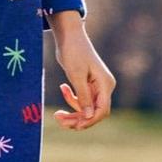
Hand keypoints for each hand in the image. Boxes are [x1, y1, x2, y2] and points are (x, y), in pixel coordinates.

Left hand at [50, 14, 115, 130]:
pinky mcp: (88, 85)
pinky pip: (82, 99)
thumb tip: (89, 116)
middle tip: (59, 120)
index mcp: (105, 84)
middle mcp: (104, 87)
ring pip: (87, 108)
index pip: (101, 110)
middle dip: (78, 119)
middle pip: (94, 112)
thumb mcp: (76, 75)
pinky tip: (63, 87)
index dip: (89, 120)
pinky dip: (72, 99)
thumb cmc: (73, 52)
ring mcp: (96, 86)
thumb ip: (83, 96)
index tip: (75, 126)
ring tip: (56, 114)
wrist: (69, 36)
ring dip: (73, 112)